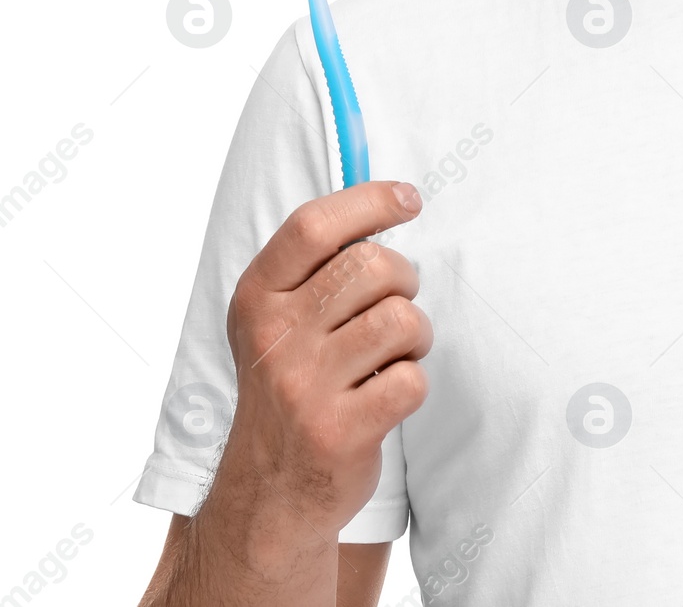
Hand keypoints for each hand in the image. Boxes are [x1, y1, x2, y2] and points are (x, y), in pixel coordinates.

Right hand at [217, 181, 431, 536]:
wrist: (267, 496)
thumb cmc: (292, 389)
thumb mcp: (279, 322)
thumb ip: (319, 266)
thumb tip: (391, 196)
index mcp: (257, 299)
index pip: (313, 226)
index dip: (369, 200)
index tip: (408, 199)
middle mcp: (275, 338)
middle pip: (372, 266)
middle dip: (403, 281)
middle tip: (392, 309)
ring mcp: (305, 387)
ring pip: (402, 319)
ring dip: (414, 335)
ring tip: (391, 356)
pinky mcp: (339, 431)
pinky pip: (412, 378)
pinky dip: (412, 383)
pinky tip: (386, 396)